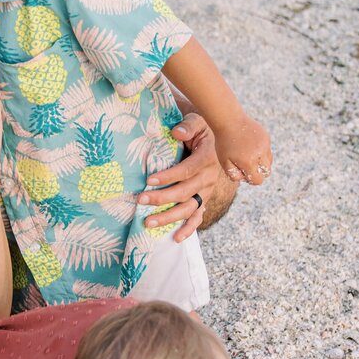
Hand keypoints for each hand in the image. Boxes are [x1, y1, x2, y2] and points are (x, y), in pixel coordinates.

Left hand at [138, 114, 220, 239]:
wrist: (217, 140)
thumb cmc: (201, 130)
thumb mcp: (198, 121)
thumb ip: (188, 125)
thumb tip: (176, 132)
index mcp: (207, 158)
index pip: (187, 170)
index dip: (169, 176)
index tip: (149, 180)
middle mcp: (209, 177)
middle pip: (185, 192)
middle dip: (162, 198)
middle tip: (141, 200)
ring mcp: (208, 190)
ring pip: (189, 208)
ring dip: (169, 217)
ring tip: (149, 222)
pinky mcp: (205, 199)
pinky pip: (198, 216)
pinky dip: (189, 228)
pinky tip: (176, 238)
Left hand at [215, 113, 272, 187]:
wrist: (229, 121)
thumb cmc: (224, 142)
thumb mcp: (224, 161)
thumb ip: (234, 175)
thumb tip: (245, 178)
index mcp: (249, 162)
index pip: (258, 180)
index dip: (251, 180)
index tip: (244, 173)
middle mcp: (260, 154)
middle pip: (267, 173)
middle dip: (258, 172)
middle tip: (247, 165)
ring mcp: (265, 145)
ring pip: (269, 162)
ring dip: (261, 162)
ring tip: (249, 156)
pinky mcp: (266, 138)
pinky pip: (267, 150)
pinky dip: (261, 151)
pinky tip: (250, 145)